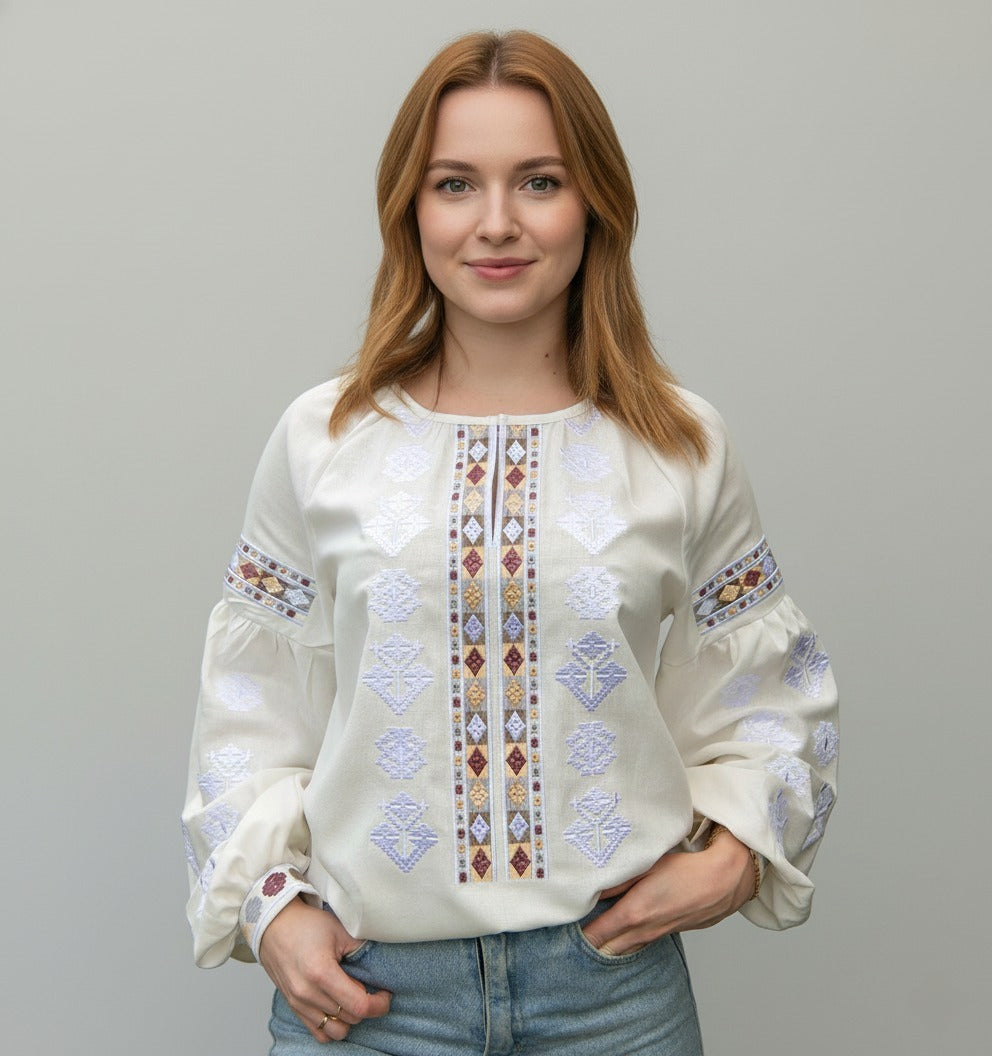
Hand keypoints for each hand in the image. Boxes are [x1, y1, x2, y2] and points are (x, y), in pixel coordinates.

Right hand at [259, 898, 390, 1043]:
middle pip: (350, 1019)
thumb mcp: (340, 930)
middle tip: (371, 987)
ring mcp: (299, 1004)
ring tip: (352, 996)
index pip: (358, 1005)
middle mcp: (308, 994)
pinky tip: (338, 1007)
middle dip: (367, 1005)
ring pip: (336, 1031)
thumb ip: (362, 950)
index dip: (379, 1004)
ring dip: (350, 1018)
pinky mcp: (294, 1008)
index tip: (385, 994)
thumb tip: (381, 968)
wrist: (275, 926)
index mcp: (321, 973)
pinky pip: (319, 1034)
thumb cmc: (306, 925)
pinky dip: (333, 1025)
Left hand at [581, 829, 754, 955]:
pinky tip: (618, 938)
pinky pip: (639, 945)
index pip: (596, 935)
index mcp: (633, 913)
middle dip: (587, 947)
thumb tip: (592, 884)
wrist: (724, 881)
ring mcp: (656, 935)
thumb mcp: (646, 865)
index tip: (561, 930)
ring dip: (606, 948)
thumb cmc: (686, 868)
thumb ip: (618, 877)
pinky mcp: (667, 933)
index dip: (577, 936)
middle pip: (607, 949)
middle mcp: (643, 930)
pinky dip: (624, 945)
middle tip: (566, 941)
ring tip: (586, 942)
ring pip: (624, 950)